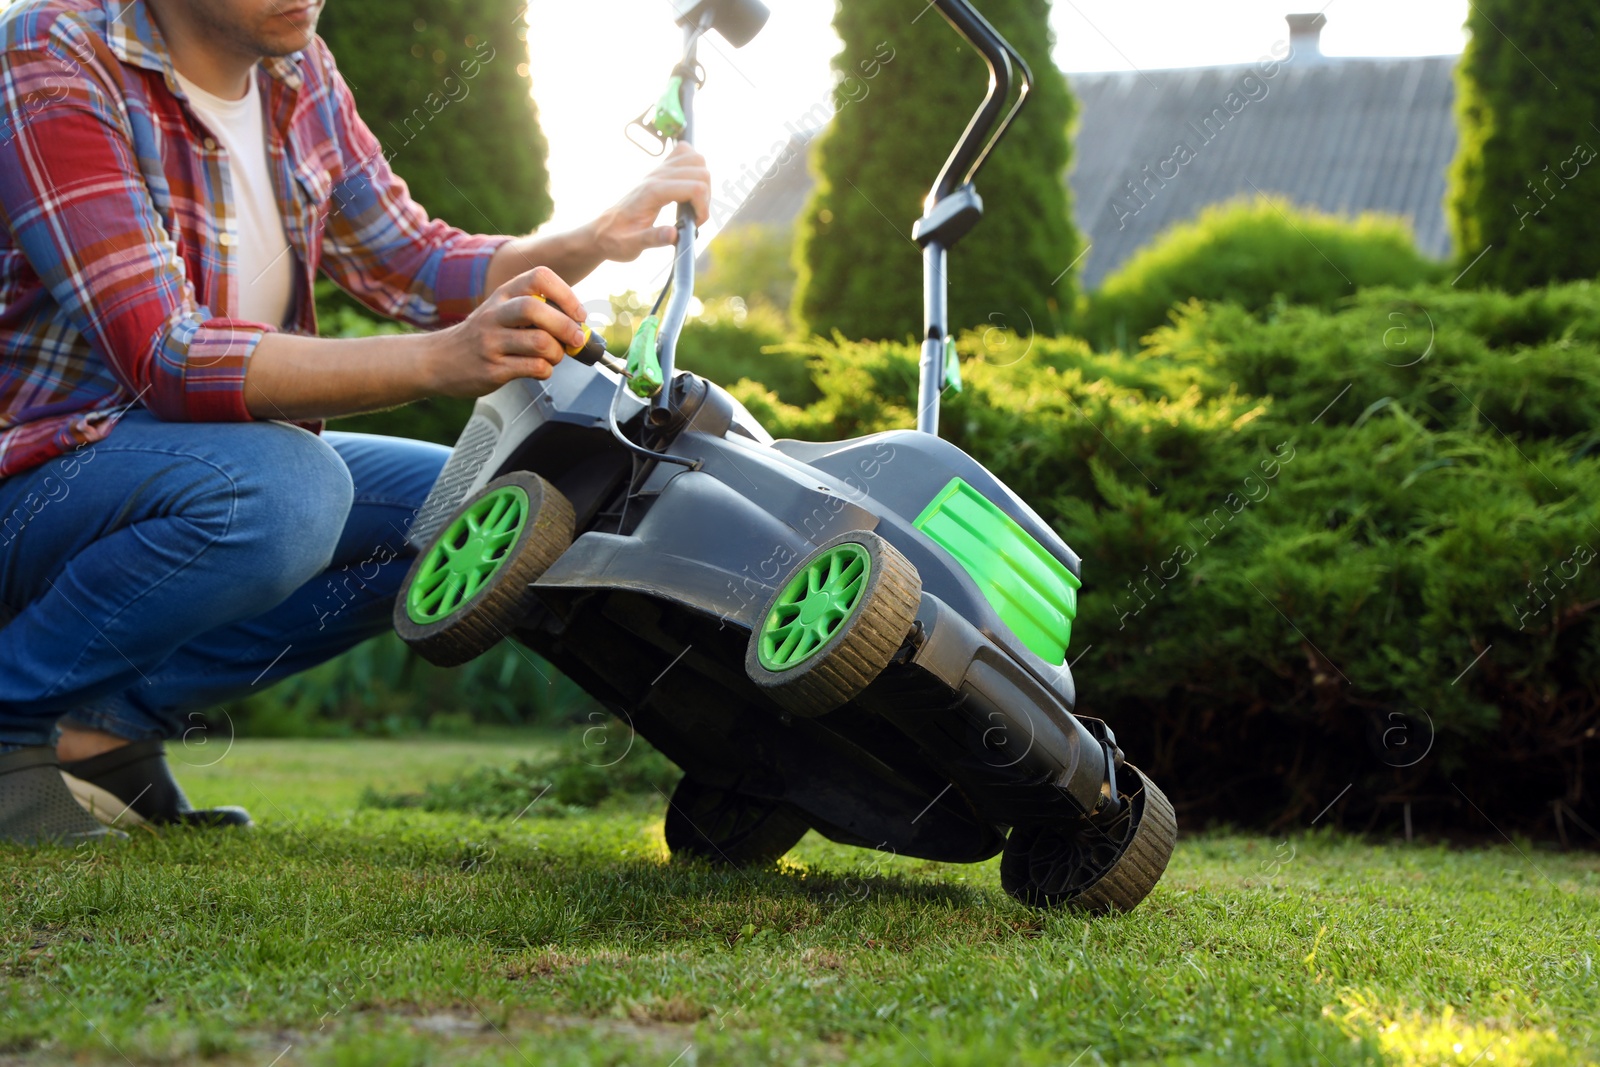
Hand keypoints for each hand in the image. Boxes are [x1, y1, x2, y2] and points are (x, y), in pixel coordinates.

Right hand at [430, 266, 586, 396]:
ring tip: (553, 356)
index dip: (566, 294)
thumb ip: (535, 313)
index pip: (539, 277)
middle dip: (566, 326)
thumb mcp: (501, 311)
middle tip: (576, 339)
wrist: (437, 360)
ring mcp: (492, 342)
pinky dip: (546, 370)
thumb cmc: (480, 336)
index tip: (578, 313)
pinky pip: (534, 368)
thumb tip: (578, 325)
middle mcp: (495, 314)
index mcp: (503, 294)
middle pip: (537, 309)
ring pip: (540, 342)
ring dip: (557, 353)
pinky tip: (539, 369)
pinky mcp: (493, 368)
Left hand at [589, 143, 711, 262]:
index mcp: (653, 192)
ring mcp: (658, 170)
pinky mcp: (659, 170)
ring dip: (703, 180)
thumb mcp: (631, 246)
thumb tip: (674, 234)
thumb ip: (652, 239)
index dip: (703, 208)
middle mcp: (656, 176)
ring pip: (696, 158)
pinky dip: (694, 165)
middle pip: (700, 170)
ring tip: (694, 202)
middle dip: (706, 196)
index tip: (695, 224)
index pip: (694, 187)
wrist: (603, 230)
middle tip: (694, 216)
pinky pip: (684, 152)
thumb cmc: (617, 239)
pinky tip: (689, 185)